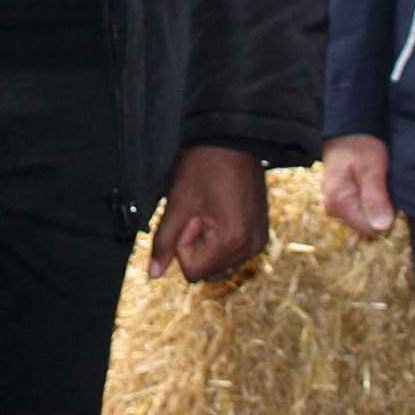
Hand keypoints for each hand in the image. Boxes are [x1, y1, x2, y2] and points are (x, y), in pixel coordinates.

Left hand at [149, 144, 266, 281]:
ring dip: (208, 243)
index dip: (183, 244)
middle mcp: (251, 247)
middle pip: (207, 271)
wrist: (235, 140)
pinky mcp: (261, 234)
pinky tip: (222, 212)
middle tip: (201, 212)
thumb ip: (164, 241)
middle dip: (196, 246)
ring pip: (219, 264)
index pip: (193, 271)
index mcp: (233, 242)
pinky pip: (232, 253)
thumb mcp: (179, 203)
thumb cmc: (205, 166)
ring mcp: (259, 241)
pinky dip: (221, 239)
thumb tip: (154, 274)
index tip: (191, 215)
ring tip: (212, 211)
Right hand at [322, 132, 396, 237]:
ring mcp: (338, 204)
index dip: (386, 217)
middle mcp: (335, 209)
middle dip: (382, 210)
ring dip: (378, 203)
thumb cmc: (359, 144)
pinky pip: (363, 207)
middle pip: (368, 224)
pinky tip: (376, 183)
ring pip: (367, 216)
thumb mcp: (371, 168)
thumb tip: (382, 227)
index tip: (392, 197)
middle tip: (386, 185)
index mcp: (339, 204)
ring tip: (381, 182)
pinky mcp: (343, 198)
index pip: (371, 229)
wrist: (347, 127)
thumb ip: (375, 198)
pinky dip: (374, 198)